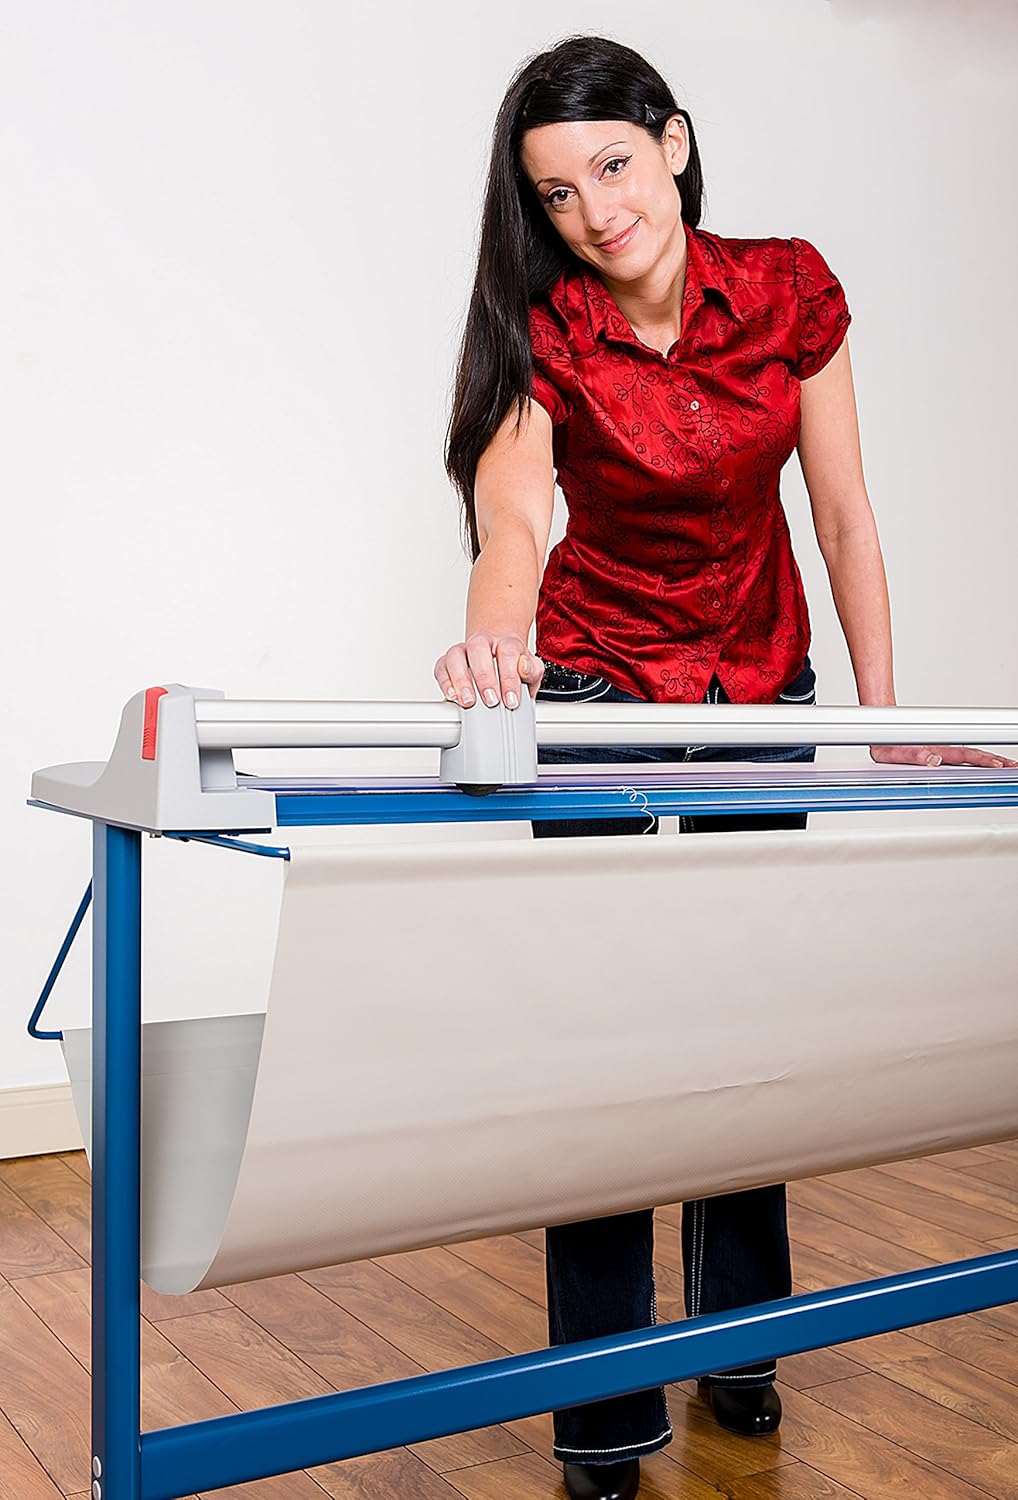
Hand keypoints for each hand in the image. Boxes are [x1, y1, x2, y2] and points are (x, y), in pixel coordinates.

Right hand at [434, 632, 543, 709]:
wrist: (499, 655)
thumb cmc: (514, 666)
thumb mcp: (532, 670)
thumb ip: (532, 670)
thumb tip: (523, 668)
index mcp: (505, 642)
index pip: (507, 652)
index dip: (509, 677)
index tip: (511, 700)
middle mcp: (483, 642)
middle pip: (478, 649)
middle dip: (484, 678)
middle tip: (491, 700)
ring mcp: (463, 650)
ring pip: (455, 656)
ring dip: (461, 680)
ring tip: (468, 701)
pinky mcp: (448, 661)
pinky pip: (441, 667)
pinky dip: (445, 682)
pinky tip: (452, 696)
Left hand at [869, 744, 1017, 769]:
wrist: (882, 732)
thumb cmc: (888, 744)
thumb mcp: (894, 754)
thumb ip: (914, 756)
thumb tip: (933, 759)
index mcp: (936, 750)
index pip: (966, 756)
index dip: (982, 760)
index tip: (997, 764)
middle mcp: (943, 751)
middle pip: (976, 755)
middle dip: (996, 760)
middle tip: (1013, 766)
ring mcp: (944, 752)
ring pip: (973, 755)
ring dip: (992, 759)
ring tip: (1009, 764)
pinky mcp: (942, 754)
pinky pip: (966, 756)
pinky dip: (981, 759)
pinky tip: (989, 762)